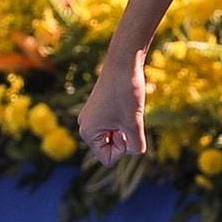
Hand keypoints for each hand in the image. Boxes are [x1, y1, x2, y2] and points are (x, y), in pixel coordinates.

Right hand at [76, 49, 147, 166]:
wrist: (123, 62)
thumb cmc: (126, 92)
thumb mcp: (134, 122)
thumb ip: (135, 144)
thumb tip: (136, 152)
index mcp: (88, 133)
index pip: (108, 158)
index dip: (124, 148)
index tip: (128, 128)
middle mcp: (86, 126)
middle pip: (111, 148)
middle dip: (125, 138)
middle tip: (129, 117)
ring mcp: (92, 116)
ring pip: (115, 135)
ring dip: (126, 127)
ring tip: (128, 109)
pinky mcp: (100, 107)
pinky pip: (115, 124)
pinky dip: (124, 118)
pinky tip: (127, 104)